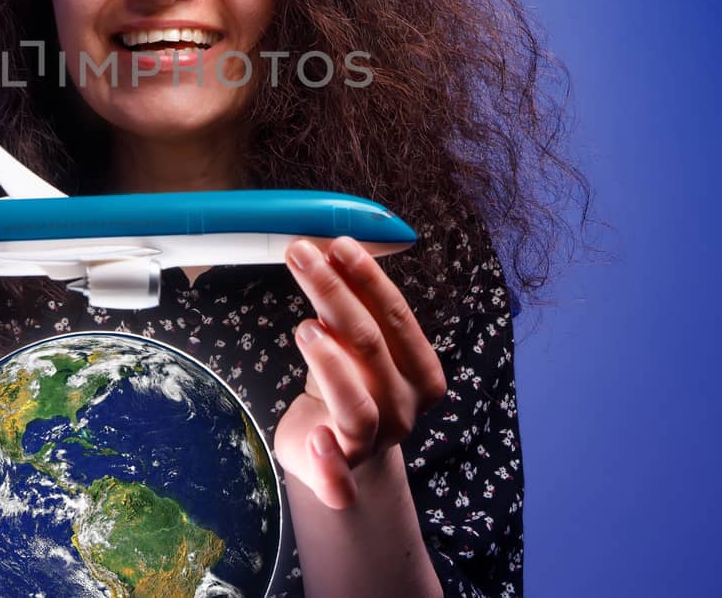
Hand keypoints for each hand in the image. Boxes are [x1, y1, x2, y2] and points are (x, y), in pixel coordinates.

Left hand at [275, 236, 447, 509]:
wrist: (342, 453)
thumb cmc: (350, 384)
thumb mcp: (356, 345)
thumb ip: (353, 307)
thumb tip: (330, 247)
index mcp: (420, 373)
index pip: (395, 317)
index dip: (368, 278)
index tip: (338, 243)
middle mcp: (404, 408)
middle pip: (369, 346)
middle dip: (334, 294)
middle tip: (301, 255)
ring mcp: (374, 444)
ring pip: (357, 405)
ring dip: (331, 365)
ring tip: (304, 329)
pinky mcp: (339, 475)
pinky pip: (339, 479)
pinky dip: (329, 463)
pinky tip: (316, 439)